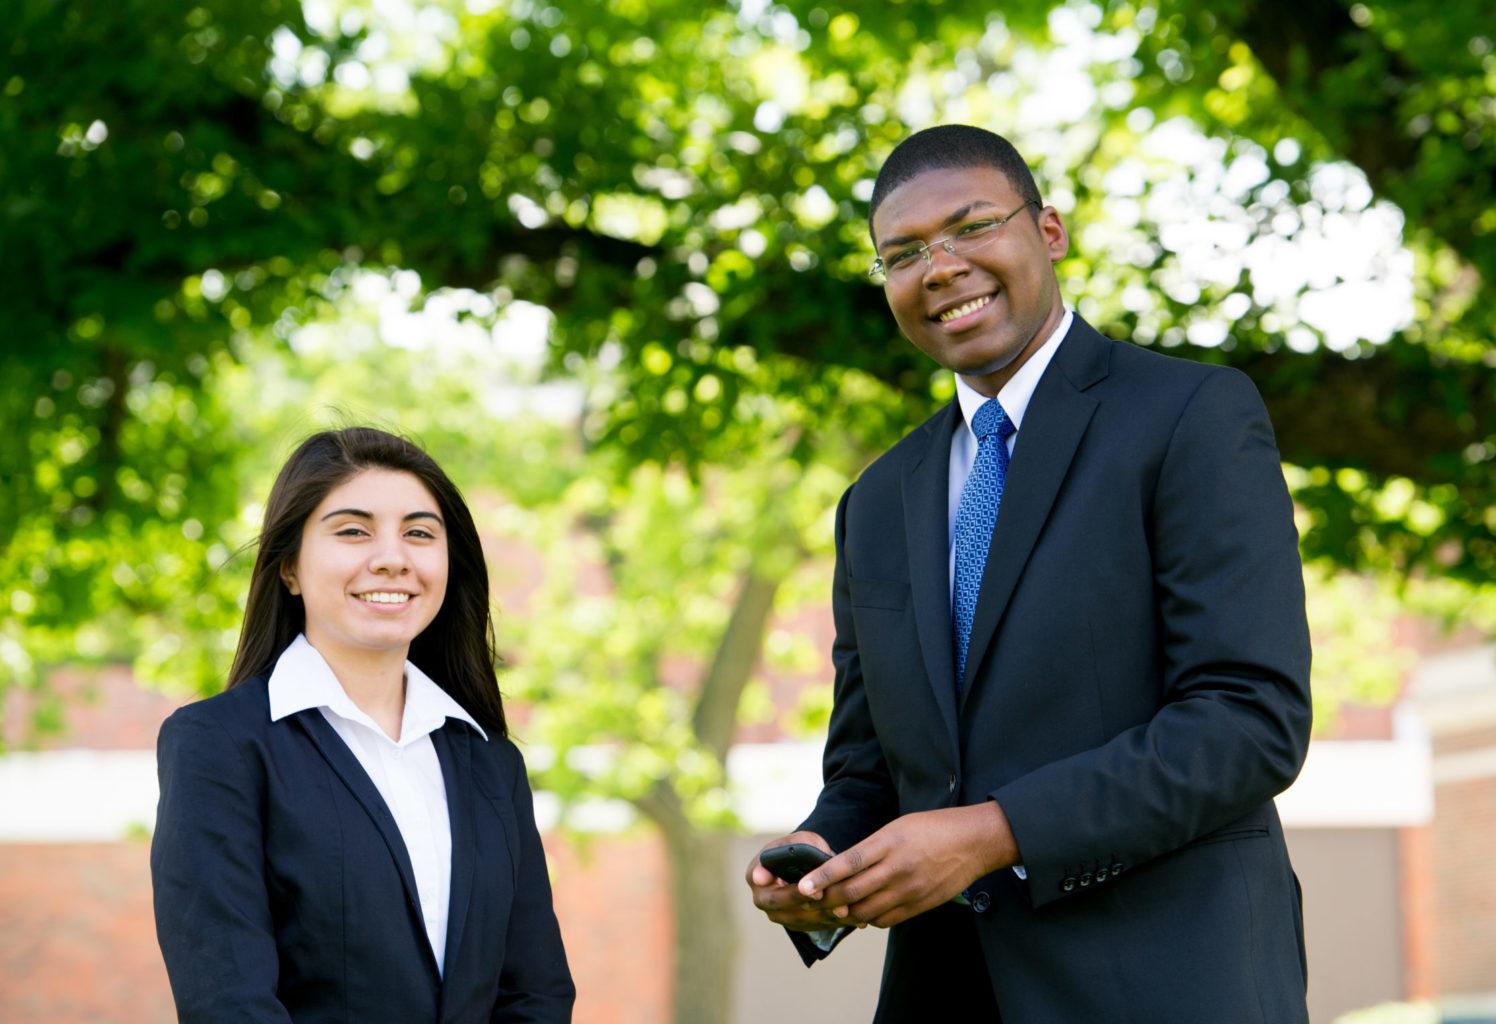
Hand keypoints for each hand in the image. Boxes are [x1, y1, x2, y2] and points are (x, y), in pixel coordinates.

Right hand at [746, 831, 849, 932]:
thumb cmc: (798, 848)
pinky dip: (830, 921)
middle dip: (810, 903)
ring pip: (800, 919)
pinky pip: (811, 926)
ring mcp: (776, 915)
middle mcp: (761, 898)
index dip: (790, 889)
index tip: (813, 893)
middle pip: (784, 906)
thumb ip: (808, 845)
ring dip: (822, 916)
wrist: (800, 866)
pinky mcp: (793, 925)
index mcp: (754, 873)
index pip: (766, 884)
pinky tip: (849, 915)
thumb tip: (820, 857)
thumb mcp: (801, 840)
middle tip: (833, 901)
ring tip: (845, 910)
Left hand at [798, 802, 1017, 928]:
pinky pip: (885, 920)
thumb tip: (844, 871)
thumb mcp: (898, 827)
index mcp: (890, 842)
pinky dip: (869, 919)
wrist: (974, 842)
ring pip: (866, 911)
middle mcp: (898, 868)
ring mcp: (910, 889)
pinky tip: (863, 912)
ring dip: (846, 913)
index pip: (848, 863)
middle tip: (812, 901)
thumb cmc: (933, 828)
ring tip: (834, 908)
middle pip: (853, 892)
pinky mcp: (920, 905)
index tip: (803, 886)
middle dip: (828, 900)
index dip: (823, 877)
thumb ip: (872, 849)